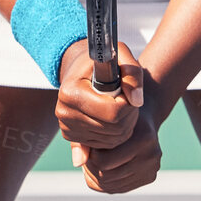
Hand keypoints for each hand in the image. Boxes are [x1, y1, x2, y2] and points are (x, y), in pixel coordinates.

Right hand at [55, 38, 143, 153]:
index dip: (129, 104)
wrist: (81, 70)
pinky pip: (105, 145)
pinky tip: (114, 117)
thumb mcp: (120, 55)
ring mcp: (66, 127)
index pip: (112, 112)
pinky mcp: (70, 136)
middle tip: (128, 99)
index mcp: (71, 92)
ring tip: (121, 106)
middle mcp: (64, 112)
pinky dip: (116, 134)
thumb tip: (136, 101)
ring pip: (111, 140)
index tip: (128, 91)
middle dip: (129, 115)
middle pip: (113, 128)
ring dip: (125, 125)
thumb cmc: (103, 62)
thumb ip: (133, 72)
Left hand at [71, 90, 163, 194]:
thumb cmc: (115, 119)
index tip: (86, 146)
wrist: (141, 120)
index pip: (104, 161)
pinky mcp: (150, 178)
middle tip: (86, 156)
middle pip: (106, 176)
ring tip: (92, 161)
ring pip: (109, 185)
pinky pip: (117, 188)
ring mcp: (152, 169)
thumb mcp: (99, 123)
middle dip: (91, 167)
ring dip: (95, 175)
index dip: (89, 155)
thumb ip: (85, 142)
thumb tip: (77, 163)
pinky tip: (100, 168)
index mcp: (143, 138)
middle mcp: (151, 156)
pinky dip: (104, 182)